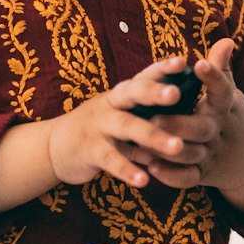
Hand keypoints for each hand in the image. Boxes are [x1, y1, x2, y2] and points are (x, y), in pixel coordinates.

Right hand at [47, 54, 197, 189]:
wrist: (54, 147)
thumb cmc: (100, 132)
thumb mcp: (125, 121)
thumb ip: (152, 124)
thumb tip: (189, 126)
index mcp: (122, 95)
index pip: (144, 76)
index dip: (162, 68)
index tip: (183, 61)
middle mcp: (111, 104)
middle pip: (134, 93)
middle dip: (155, 92)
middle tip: (177, 93)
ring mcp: (98, 125)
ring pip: (127, 126)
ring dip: (153, 136)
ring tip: (177, 147)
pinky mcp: (89, 150)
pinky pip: (111, 159)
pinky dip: (127, 170)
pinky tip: (144, 181)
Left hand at [128, 37, 243, 212]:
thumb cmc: (231, 120)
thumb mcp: (230, 97)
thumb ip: (222, 70)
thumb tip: (225, 39)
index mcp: (226, 108)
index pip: (223, 91)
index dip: (213, 77)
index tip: (199, 63)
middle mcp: (218, 131)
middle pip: (203, 128)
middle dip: (180, 123)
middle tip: (156, 117)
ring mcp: (211, 155)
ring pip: (191, 155)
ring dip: (169, 150)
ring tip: (145, 142)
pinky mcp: (202, 175)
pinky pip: (188, 178)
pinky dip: (171, 176)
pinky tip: (152, 168)